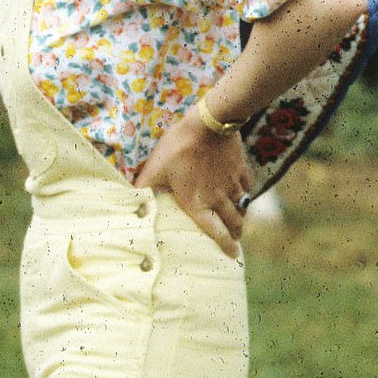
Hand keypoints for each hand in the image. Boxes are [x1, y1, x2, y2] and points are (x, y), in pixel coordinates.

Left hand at [134, 111, 251, 257]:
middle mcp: (218, 198)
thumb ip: (144, 186)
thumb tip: (131, 199)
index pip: (215, 231)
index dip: (225, 245)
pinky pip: (246, 185)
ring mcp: (232, 183)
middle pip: (234, 222)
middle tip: (237, 239)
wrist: (209, 123)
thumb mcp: (155, 167)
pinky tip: (242, 191)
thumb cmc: (178, 147)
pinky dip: (245, 191)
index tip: (234, 255)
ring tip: (240, 219)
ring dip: (241, 214)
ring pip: (242, 205)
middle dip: (236, 233)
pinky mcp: (240, 168)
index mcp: (198, 203)